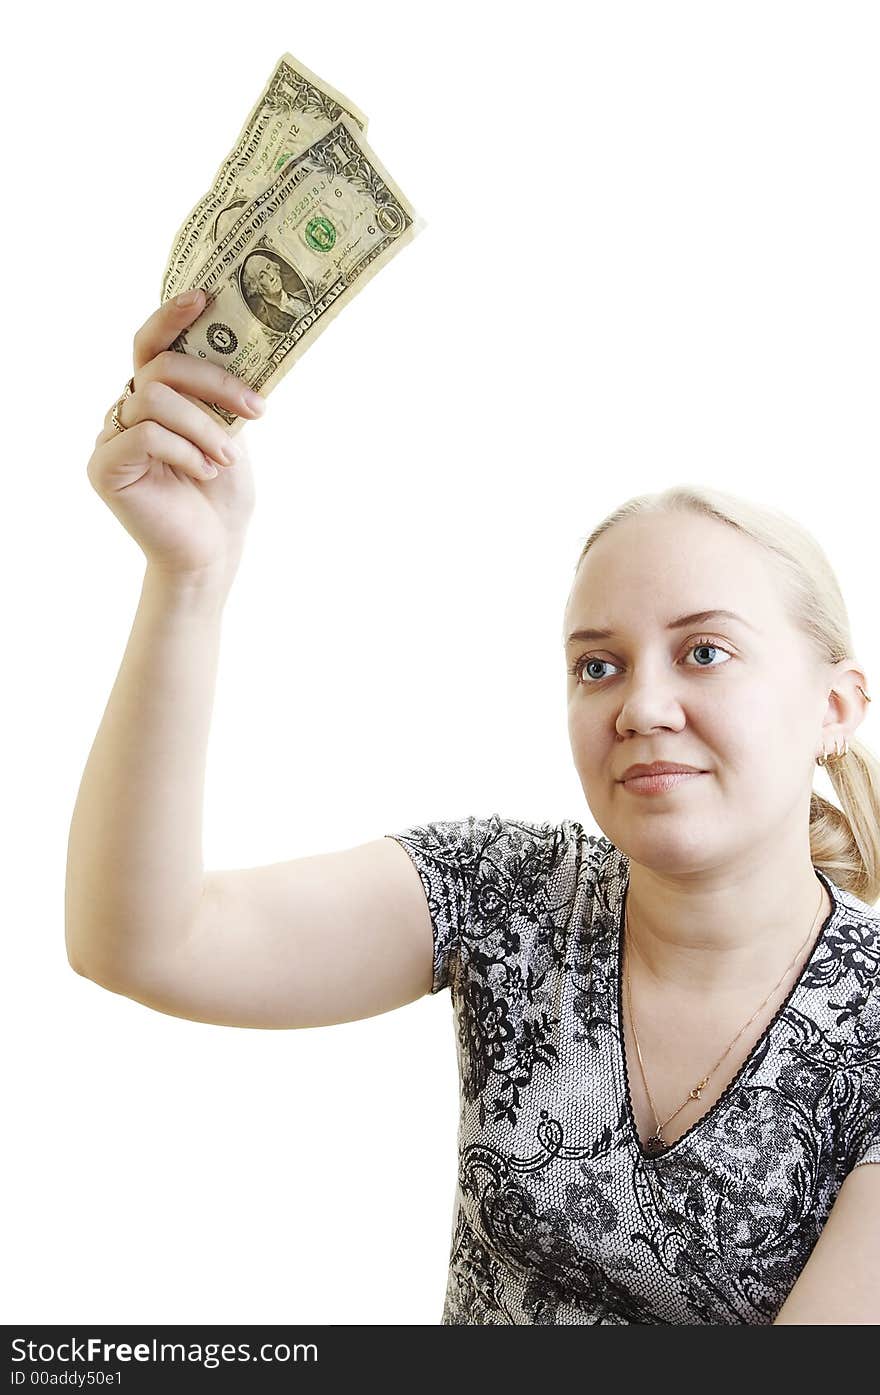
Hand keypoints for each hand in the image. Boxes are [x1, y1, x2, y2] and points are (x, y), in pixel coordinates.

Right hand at [87, 292, 264, 585]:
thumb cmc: (221, 496)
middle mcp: (127, 411)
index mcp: (155, 397)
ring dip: (204, 426)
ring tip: (228, 459)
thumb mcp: (231, 433)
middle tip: (255, 409)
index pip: (152, 344)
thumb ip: (221, 393)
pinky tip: (205, 472)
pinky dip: (185, 451)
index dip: (171, 316)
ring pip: (155, 399)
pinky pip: (145, 435)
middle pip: (160, 367)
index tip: (205, 298)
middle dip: (214, 383)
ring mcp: (110, 437)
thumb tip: (247, 344)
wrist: (211, 553)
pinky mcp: (104, 466)